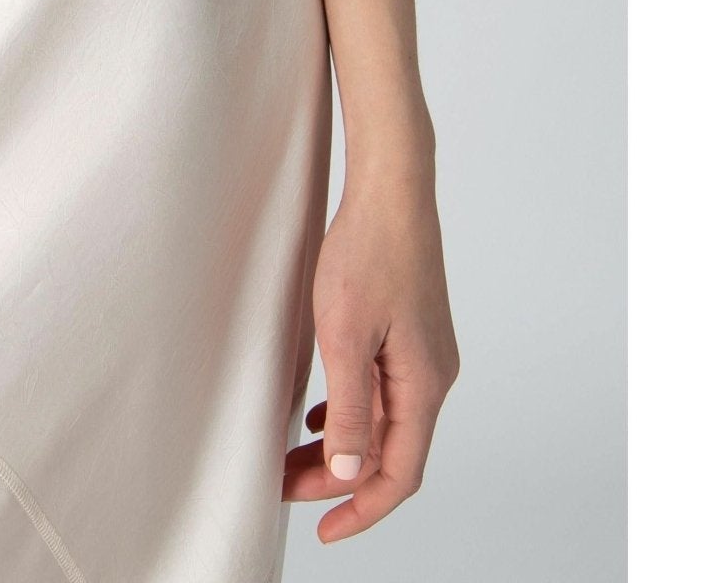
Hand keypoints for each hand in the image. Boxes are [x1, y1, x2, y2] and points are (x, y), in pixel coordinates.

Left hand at [282, 163, 459, 540]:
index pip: (399, 473)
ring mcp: (424, 353)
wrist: (392, 190)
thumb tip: (349, 474)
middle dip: (339, 480)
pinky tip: (318, 415)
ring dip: (342, 446)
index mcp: (423, 385)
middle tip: (286, 488)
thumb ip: (348, 409)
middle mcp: (432, 376)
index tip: (324, 530)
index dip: (362, 509)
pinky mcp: (409, 332)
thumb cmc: (368, 252)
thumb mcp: (345, 335)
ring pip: (384, 421)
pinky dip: (351, 413)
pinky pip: (382, 392)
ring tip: (293, 460)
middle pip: (390, 451)